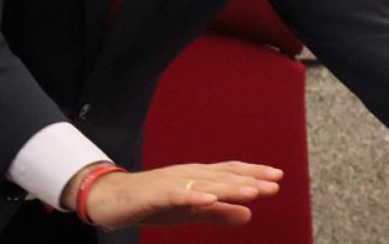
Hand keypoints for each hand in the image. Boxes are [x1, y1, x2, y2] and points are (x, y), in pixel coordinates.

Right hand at [64, 161, 282, 230]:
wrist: (110, 199)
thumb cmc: (152, 202)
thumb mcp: (190, 211)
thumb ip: (218, 213)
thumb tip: (248, 215)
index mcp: (197, 177)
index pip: (230, 173)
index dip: (253, 174)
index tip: (277, 178)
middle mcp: (188, 174)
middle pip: (223, 176)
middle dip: (249, 179)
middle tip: (274, 184)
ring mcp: (171, 181)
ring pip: (205, 184)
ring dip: (229, 187)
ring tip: (252, 191)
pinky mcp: (154, 193)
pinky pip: (177, 194)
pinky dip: (194, 196)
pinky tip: (210, 199)